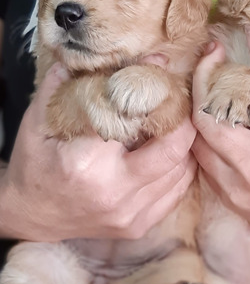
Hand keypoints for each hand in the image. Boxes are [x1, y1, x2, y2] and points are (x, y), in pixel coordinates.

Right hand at [0, 63, 196, 240]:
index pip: (138, 118)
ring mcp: (130, 214)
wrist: (31, 216)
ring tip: (176, 124)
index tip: (163, 78)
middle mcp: (115, 192)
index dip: (156, 94)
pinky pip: (177, 193)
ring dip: (184, 144)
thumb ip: (70, 83)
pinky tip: (171, 153)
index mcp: (88, 162)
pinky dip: (180, 168)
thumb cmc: (36, 164)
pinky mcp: (138, 226)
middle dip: (184, 121)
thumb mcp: (41, 119)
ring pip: (181, 171)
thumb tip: (101, 57)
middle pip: (174, 149)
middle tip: (180, 102)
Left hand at [192, 26, 249, 252]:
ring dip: (198, 105)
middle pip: (211, 117)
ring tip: (204, 79)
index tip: (249, 30)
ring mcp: (238, 187)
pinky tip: (210, 116)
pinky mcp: (230, 198)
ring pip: (199, 140)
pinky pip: (203, 161)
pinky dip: (202, 136)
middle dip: (204, 77)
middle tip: (211, 53)